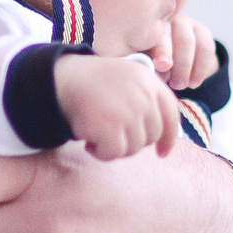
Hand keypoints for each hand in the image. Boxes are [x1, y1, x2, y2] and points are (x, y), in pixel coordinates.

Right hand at [54, 54, 181, 159]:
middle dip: (133, 141)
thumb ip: (147, 100)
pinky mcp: (111, 126)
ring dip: (115, 147)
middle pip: (152, 136)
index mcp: (149, 81)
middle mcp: (143, 95)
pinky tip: (89, 141)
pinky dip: (101, 153)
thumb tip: (162, 138)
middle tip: (112, 134)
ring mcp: (128, 111)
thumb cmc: (92, 84)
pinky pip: (114, 153)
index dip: (169, 138)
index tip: (162, 153)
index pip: (171, 115)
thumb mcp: (127, 80)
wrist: (62, 79)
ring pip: (134, 148)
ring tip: (98, 133)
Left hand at [148, 12, 217, 91]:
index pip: (160, 37)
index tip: (162, 66)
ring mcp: (187, 23)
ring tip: (185, 86)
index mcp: (152, 27)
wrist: (170, 56)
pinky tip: (194, 83)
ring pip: (191, 44)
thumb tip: (157, 69)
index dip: (162, 52)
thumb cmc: (151, 60)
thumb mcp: (148, 62)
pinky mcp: (202, 31)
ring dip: (189, 68)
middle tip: (177, 85)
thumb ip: (150, 62)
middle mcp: (169, 20)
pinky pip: (206, 49)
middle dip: (180, 66)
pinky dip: (201, 69)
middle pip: (180, 40)